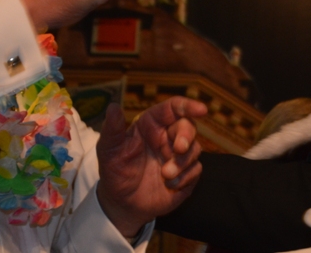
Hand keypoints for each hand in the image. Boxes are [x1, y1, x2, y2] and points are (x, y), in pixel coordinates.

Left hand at [95, 96, 206, 238]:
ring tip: (164, 175)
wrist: (122, 204)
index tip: (201, 110)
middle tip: (179, 148)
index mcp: (151, 125)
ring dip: (182, 162)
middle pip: (188, 126)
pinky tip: (169, 185)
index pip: (173, 109)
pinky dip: (185, 178)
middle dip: (186, 136)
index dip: (188, 105)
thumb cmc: (115, 172)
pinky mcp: (187, 174)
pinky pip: (196, 169)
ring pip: (195, 149)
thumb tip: (113, 106)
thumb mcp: (109, 150)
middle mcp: (167, 137)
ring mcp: (178, 156)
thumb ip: (112, 129)